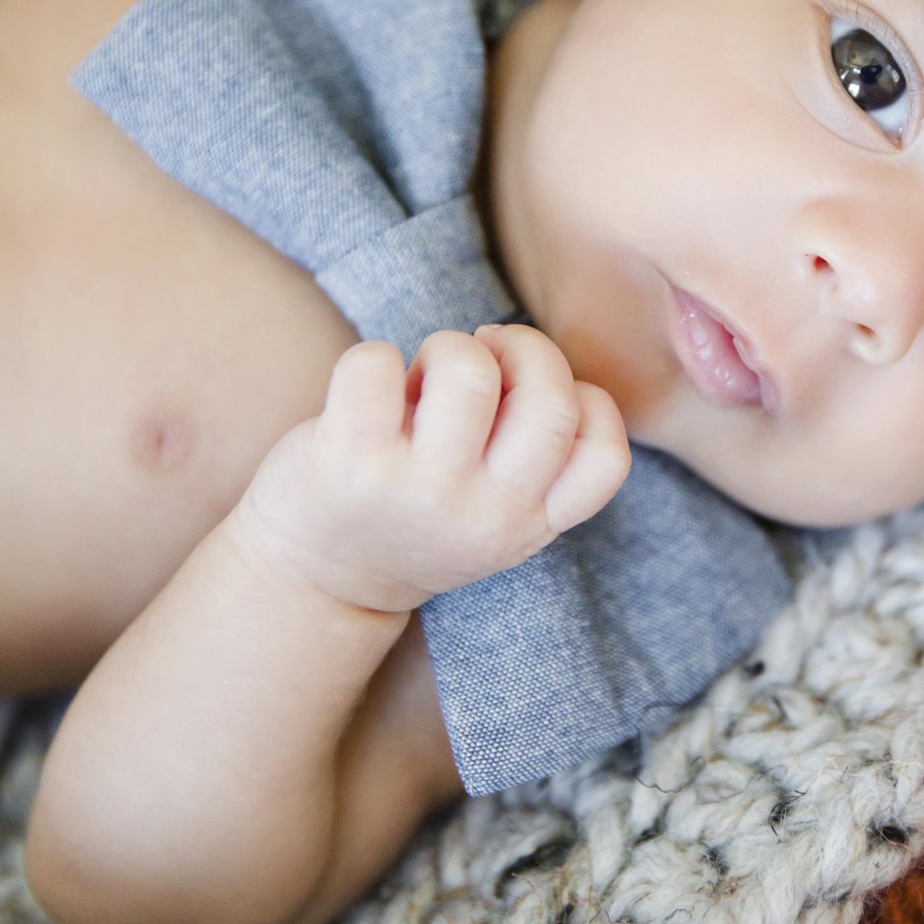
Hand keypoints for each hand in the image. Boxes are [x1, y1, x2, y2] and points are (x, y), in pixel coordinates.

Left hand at [229, 325, 630, 614]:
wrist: (317, 579)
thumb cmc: (414, 514)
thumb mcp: (492, 511)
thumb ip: (526, 451)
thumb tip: (506, 344)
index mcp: (530, 523)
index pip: (606, 460)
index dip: (587, 401)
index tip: (536, 399)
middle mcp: (486, 515)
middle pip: (551, 404)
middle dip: (528, 348)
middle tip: (489, 355)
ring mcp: (419, 491)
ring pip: (468, 373)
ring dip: (448, 348)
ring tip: (424, 377)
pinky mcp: (352, 462)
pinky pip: (377, 365)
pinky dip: (376, 358)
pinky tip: (372, 388)